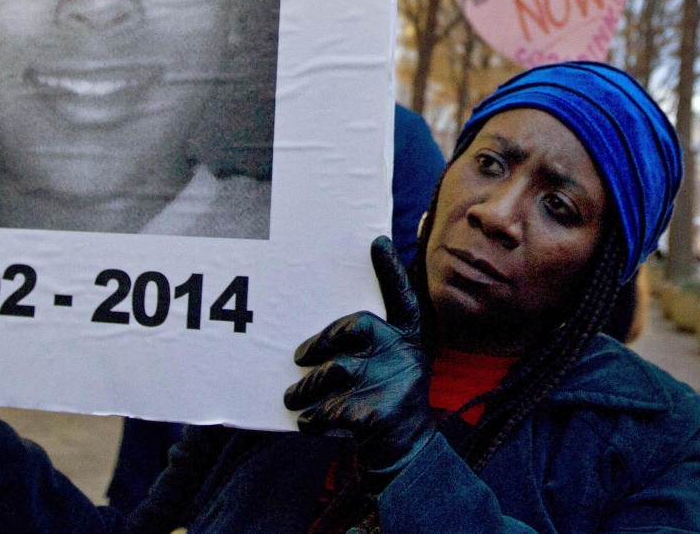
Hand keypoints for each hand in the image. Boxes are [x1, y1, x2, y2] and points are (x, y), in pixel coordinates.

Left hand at [284, 236, 434, 487]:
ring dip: (305, 388)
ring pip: (332, 372)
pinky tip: (307, 424)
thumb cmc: (385, 402)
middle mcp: (405, 356)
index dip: (391, 270)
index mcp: (408, 340)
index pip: (402, 298)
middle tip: (298, 357)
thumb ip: (368, 345)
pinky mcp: (377, 416)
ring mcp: (393, 385)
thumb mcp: (388, 367)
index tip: (377, 241)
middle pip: (352, 328)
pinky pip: (329, 409)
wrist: (407, 458)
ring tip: (292, 398)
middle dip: (319, 342)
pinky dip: (313, 419)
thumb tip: (320, 331)